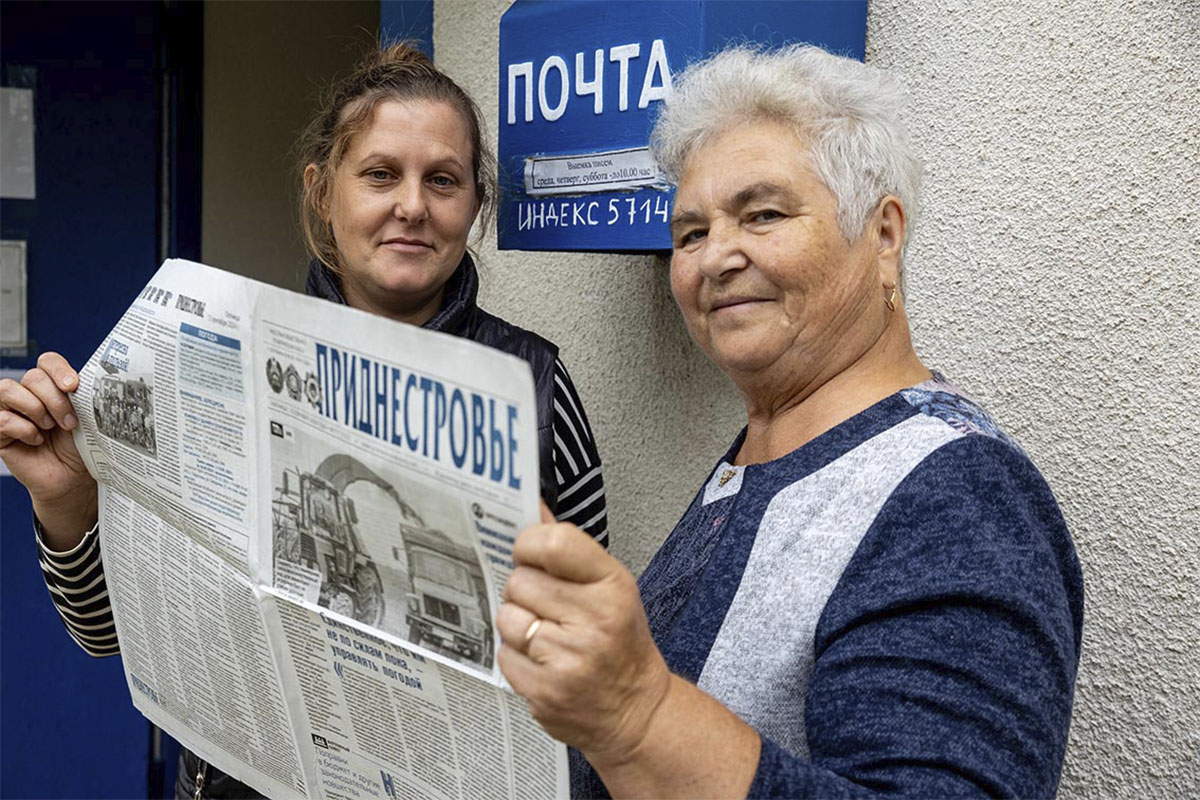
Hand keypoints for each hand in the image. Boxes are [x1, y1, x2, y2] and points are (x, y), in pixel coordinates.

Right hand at [0, 352, 97, 544]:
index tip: (73, 386)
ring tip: (49, 428)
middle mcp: (29, 395)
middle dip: (55, 399)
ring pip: (7, 389)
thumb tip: (83, 381)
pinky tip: (36, 441)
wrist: (74, 480)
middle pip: (32, 376)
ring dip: (35, 408)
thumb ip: (81, 397)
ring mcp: (10, 412)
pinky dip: (23, 429)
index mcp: (52, 387)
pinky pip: (2, 419)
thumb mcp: (86, 419)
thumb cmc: (82, 448)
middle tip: (70, 422)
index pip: (47, 362)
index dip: (58, 369)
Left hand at [497, 512, 670, 767]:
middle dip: (523, 590)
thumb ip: (568, 549)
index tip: (528, 553)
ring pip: (507, 617)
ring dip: (516, 624)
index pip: (554, 542)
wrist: (636, 709)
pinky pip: (504, 655)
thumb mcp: (609, 586)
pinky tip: (542, 660)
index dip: (529, 544)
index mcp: (612, 585)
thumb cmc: (620, 642)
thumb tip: (533, 508)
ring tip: (543, 634)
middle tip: (545, 605)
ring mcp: (569, 658)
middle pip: (520, 580)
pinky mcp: (545, 691)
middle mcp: (594, 620)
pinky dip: (515, 657)